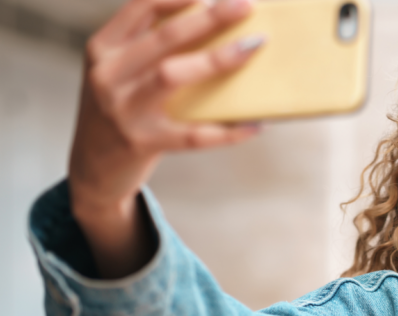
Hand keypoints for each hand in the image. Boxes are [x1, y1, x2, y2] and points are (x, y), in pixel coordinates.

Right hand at [69, 0, 261, 276]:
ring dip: (218, 59)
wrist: (91, 170)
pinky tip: (257, 123)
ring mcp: (123, 110)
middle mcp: (107, 75)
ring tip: (253, 48)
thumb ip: (148, 48)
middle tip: (246, 5)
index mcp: (102, 49)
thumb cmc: (119, 111)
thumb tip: (212, 24)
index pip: (140, 6)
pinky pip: (195, 135)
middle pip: (164, 37)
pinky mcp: (142, 143)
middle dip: (209, 18)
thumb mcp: (118, 73)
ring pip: (172, 75)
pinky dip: (230, 130)